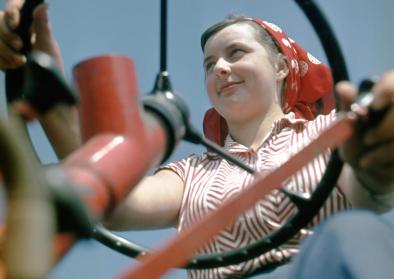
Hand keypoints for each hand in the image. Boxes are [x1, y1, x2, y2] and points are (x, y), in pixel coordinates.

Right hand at [0, 0, 62, 70]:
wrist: (45, 82)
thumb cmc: (50, 62)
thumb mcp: (47, 43)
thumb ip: (42, 24)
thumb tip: (45, 5)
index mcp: (27, 21)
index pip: (14, 8)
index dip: (12, 13)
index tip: (15, 25)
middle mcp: (14, 29)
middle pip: (0, 22)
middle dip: (7, 34)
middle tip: (19, 46)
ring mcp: (5, 42)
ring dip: (4, 50)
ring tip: (20, 62)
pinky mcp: (0, 54)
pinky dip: (2, 60)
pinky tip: (13, 67)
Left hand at [338, 70, 393, 192]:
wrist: (367, 167)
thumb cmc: (356, 141)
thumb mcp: (347, 125)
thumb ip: (348, 105)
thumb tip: (342, 87)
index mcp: (386, 94)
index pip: (392, 81)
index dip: (387, 89)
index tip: (375, 103)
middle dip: (385, 129)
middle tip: (368, 140)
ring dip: (381, 151)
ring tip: (366, 158)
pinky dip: (383, 158)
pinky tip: (372, 162)